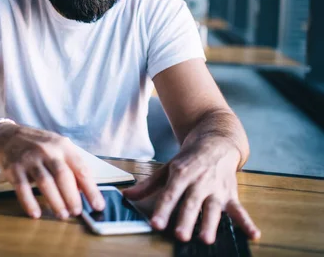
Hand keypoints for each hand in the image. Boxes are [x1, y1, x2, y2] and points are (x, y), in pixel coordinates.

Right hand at [0, 124, 104, 219]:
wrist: (9, 136)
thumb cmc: (39, 145)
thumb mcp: (59, 147)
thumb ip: (72, 166)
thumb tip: (85, 191)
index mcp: (63, 146)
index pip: (80, 169)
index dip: (91, 189)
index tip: (98, 205)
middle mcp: (47, 151)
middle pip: (62, 175)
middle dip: (72, 197)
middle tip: (77, 212)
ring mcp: (29, 159)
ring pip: (45, 182)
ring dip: (55, 201)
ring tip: (62, 215)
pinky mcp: (14, 168)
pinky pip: (23, 187)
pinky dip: (29, 202)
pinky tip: (36, 213)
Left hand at [122, 137, 260, 243]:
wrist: (217, 141)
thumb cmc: (189, 158)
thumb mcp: (167, 168)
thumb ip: (148, 185)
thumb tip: (126, 195)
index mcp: (181, 174)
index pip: (170, 194)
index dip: (162, 209)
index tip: (156, 224)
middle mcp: (199, 182)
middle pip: (191, 203)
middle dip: (186, 220)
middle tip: (180, 236)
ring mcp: (216, 189)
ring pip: (213, 208)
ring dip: (211, 224)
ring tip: (206, 239)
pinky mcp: (231, 194)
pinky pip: (240, 210)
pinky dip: (248, 223)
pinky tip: (254, 235)